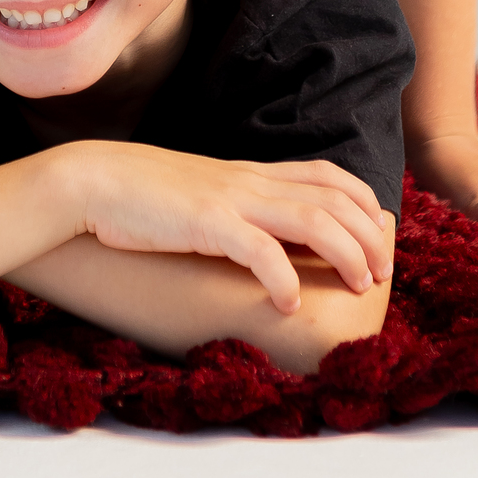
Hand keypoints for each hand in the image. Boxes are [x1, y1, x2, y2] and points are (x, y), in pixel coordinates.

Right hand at [66, 144, 391, 314]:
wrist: (95, 180)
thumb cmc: (142, 195)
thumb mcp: (202, 193)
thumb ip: (236, 204)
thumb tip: (262, 236)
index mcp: (251, 173)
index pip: (326, 174)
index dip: (362, 201)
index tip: (379, 233)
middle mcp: (250, 181)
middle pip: (333, 199)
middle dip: (369, 235)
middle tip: (381, 273)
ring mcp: (231, 199)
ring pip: (313, 220)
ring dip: (346, 254)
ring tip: (359, 286)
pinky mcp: (207, 223)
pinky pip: (260, 250)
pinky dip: (284, 279)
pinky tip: (289, 304)